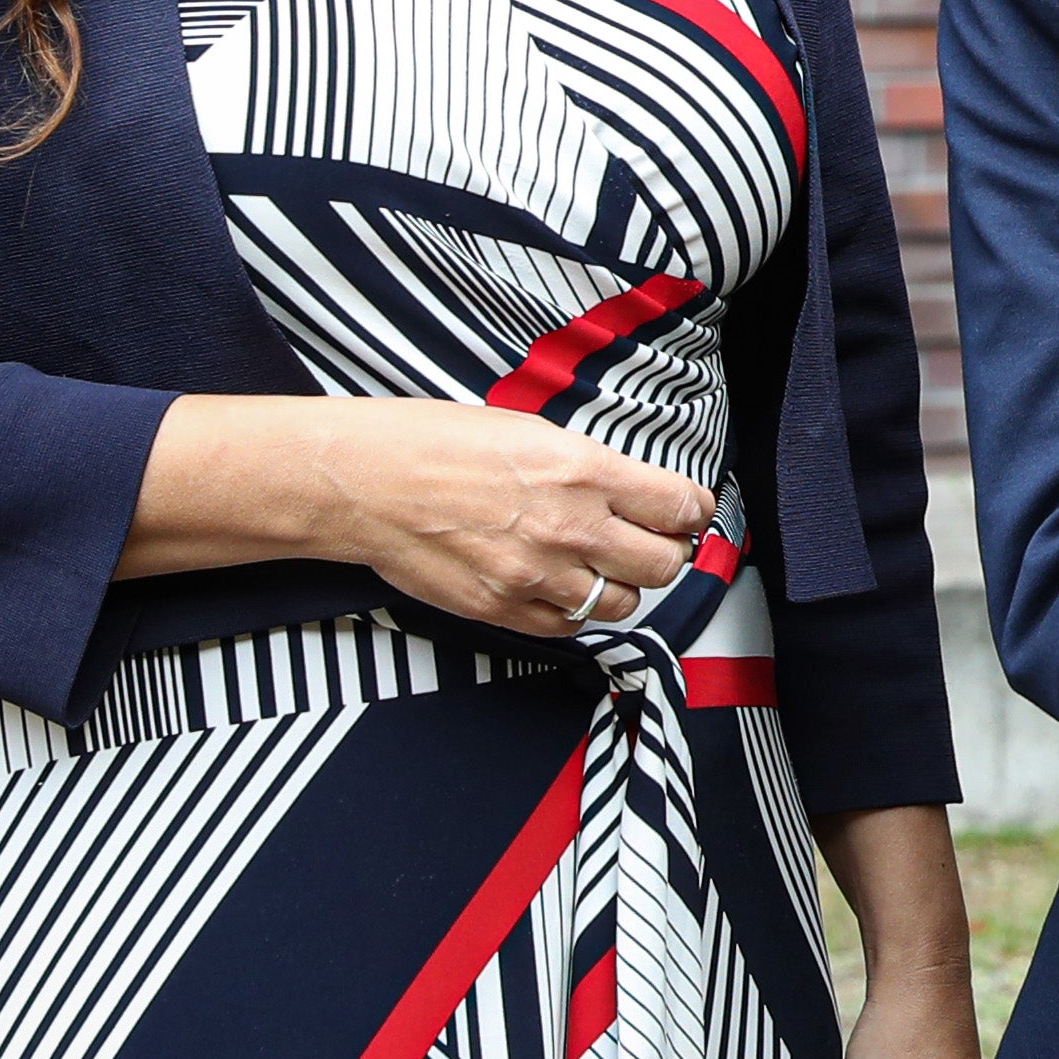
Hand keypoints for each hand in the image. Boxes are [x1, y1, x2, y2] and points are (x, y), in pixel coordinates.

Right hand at [136, 394, 712, 636]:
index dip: (693, 512)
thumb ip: (590, 469)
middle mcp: (571, 530)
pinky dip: (576, 610)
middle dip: (666, 551)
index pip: (681, 507)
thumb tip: (633, 493)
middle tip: (652, 540)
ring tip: (600, 564)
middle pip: (665, 564)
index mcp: (585, 472)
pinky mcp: (507, 611)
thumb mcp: (532, 432)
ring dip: (621, 585)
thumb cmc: (436, 443)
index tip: (689, 512)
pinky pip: (571, 627)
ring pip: (623, 603)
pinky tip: (560, 584)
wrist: (365, 483)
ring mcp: (539, 578)